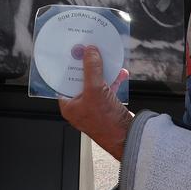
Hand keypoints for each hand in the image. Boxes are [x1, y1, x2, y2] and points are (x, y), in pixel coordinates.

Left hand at [57, 46, 132, 160]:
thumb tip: (90, 53)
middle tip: (90, 52)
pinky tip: (120, 73)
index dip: (68, 66)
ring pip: (96, 82)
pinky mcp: (106, 106)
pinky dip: (113, 79)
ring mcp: (94, 106)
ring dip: (103, 71)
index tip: (73, 53)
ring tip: (107, 60)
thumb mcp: (95, 91)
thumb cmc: (106, 123)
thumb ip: (92, 69)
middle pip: (81, 79)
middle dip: (88, 66)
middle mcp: (80, 106)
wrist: (127, 137)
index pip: (63, 81)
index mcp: (69, 105)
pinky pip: (107, 88)